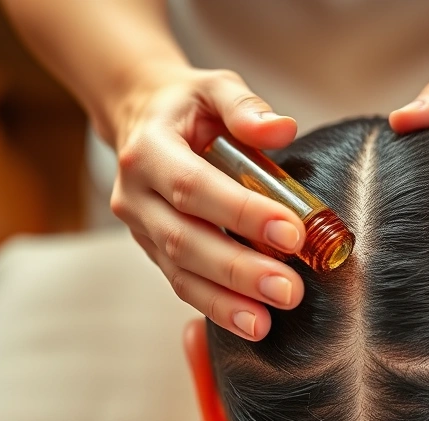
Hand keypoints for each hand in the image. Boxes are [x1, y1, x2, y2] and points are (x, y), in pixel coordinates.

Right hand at [109, 64, 305, 339]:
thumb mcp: (214, 87)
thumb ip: (245, 106)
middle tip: (289, 289)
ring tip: (267, 322)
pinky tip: (251, 325)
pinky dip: (217, 308)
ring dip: (226, 302)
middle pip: (185, 240)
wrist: (141, 121)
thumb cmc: (187, 106)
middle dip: (239, 270)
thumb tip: (282, 130)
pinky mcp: (155, 253)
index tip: (292, 232)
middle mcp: (136, 196)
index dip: (241, 212)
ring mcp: (142, 230)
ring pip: (180, 273)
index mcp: (148, 150)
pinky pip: (183, 285)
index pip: (193, 186)